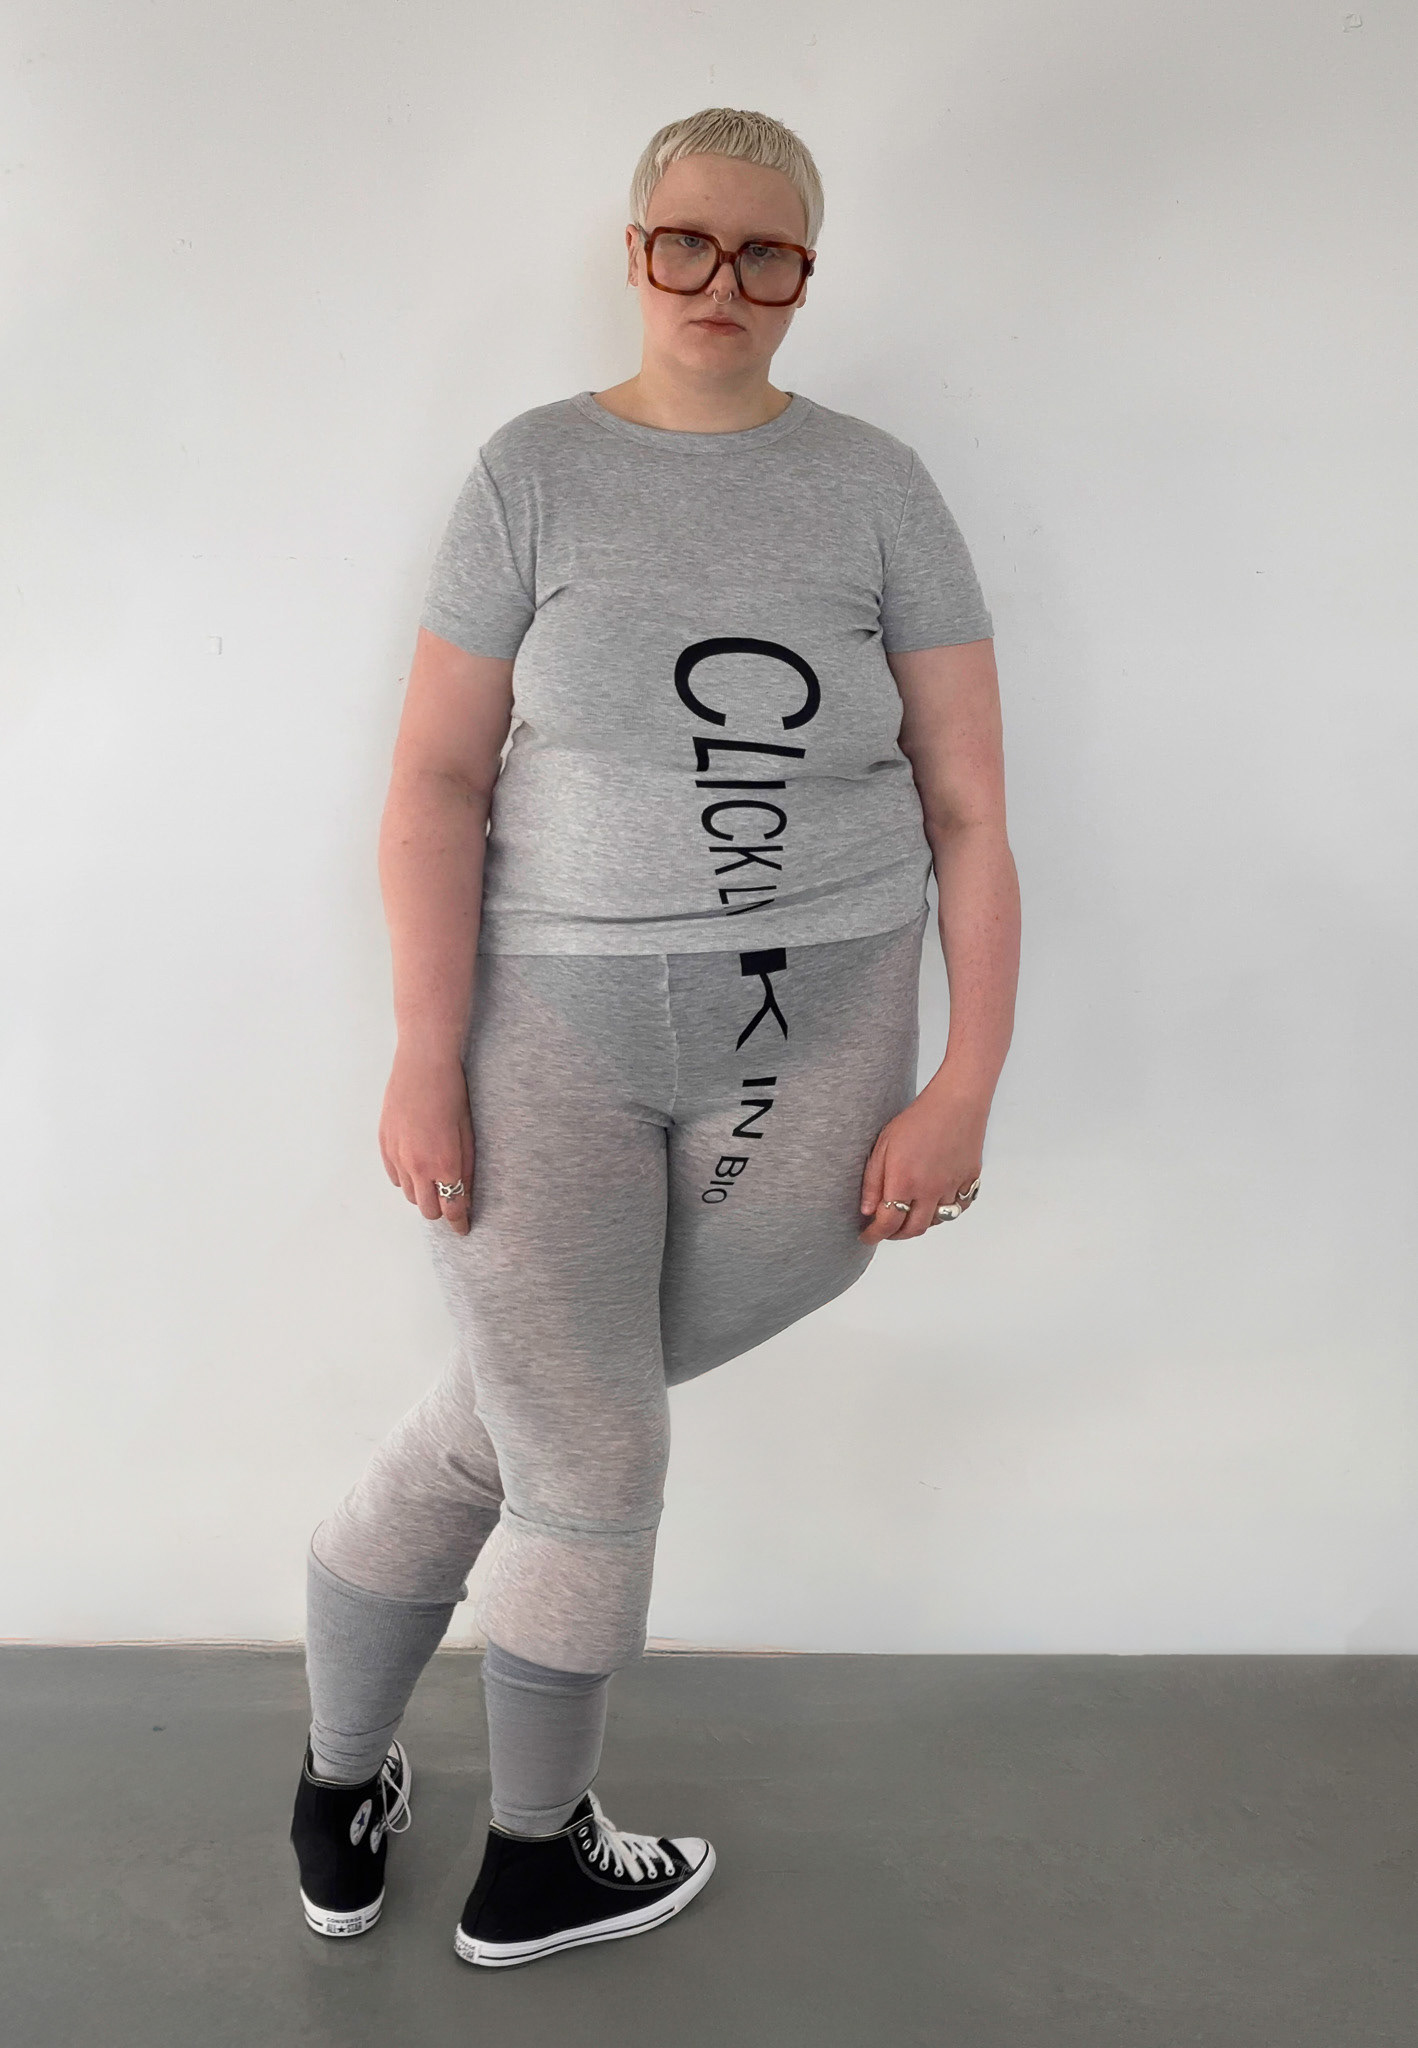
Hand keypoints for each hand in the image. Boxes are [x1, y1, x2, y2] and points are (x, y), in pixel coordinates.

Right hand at [379, 1045, 474, 1234]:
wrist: (423, 1064)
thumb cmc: (453, 1094)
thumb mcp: (468, 1134)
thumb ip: (465, 1169)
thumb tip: (465, 1197)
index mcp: (444, 1164)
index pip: (451, 1208)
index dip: (459, 1224)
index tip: (463, 1229)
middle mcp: (417, 1166)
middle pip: (427, 1209)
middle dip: (441, 1209)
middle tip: (451, 1200)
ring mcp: (397, 1156)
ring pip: (408, 1194)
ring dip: (422, 1193)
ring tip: (434, 1178)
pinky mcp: (384, 1144)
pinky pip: (393, 1176)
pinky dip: (405, 1178)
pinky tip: (416, 1166)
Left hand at [858, 1086, 984, 1243]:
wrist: (956, 1102)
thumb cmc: (917, 1119)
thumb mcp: (883, 1146)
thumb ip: (873, 1181)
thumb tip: (867, 1211)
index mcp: (905, 1182)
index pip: (887, 1224)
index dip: (874, 1235)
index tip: (867, 1236)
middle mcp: (930, 1191)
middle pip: (913, 1230)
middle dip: (895, 1235)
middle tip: (885, 1229)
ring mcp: (952, 1188)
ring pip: (936, 1221)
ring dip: (919, 1223)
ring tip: (908, 1214)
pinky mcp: (969, 1181)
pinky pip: (958, 1208)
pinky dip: (945, 1212)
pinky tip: (935, 1203)